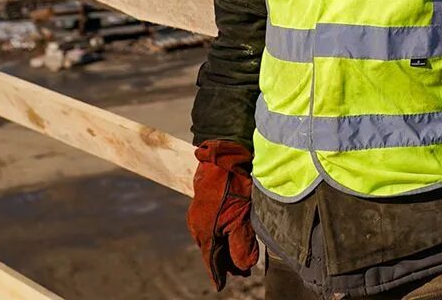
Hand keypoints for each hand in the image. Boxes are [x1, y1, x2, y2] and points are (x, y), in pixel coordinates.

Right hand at [187, 140, 259, 289]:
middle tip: (240, 273)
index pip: (211, 260)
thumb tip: (243, 265)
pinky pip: (211, 225)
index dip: (218, 273)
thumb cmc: (234, 183)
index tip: (222, 286)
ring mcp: (199, 213)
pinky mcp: (205, 203)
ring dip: (224, 247)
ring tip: (238, 257)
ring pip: (212, 237)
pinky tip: (230, 234)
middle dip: (226, 262)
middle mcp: (198, 225)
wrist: (223, 154)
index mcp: (205, 232)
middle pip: (212, 250)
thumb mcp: (242, 216)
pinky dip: (222, 234)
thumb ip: (242, 243)